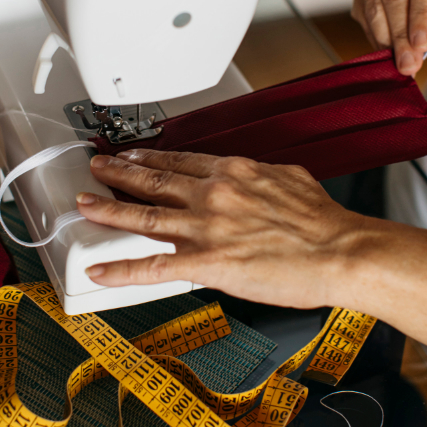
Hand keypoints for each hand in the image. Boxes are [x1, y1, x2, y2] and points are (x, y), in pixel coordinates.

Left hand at [78, 149, 368, 308]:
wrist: (342, 250)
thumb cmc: (323, 221)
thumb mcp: (288, 177)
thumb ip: (259, 176)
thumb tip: (250, 177)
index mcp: (233, 171)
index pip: (179, 159)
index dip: (150, 156)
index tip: (132, 154)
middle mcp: (213, 193)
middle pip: (153, 179)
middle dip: (119, 172)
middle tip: (96, 167)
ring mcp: (206, 228)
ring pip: (144, 216)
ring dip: (108, 209)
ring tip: (84, 204)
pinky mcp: (208, 263)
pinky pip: (153, 267)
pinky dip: (121, 270)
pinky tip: (99, 271)